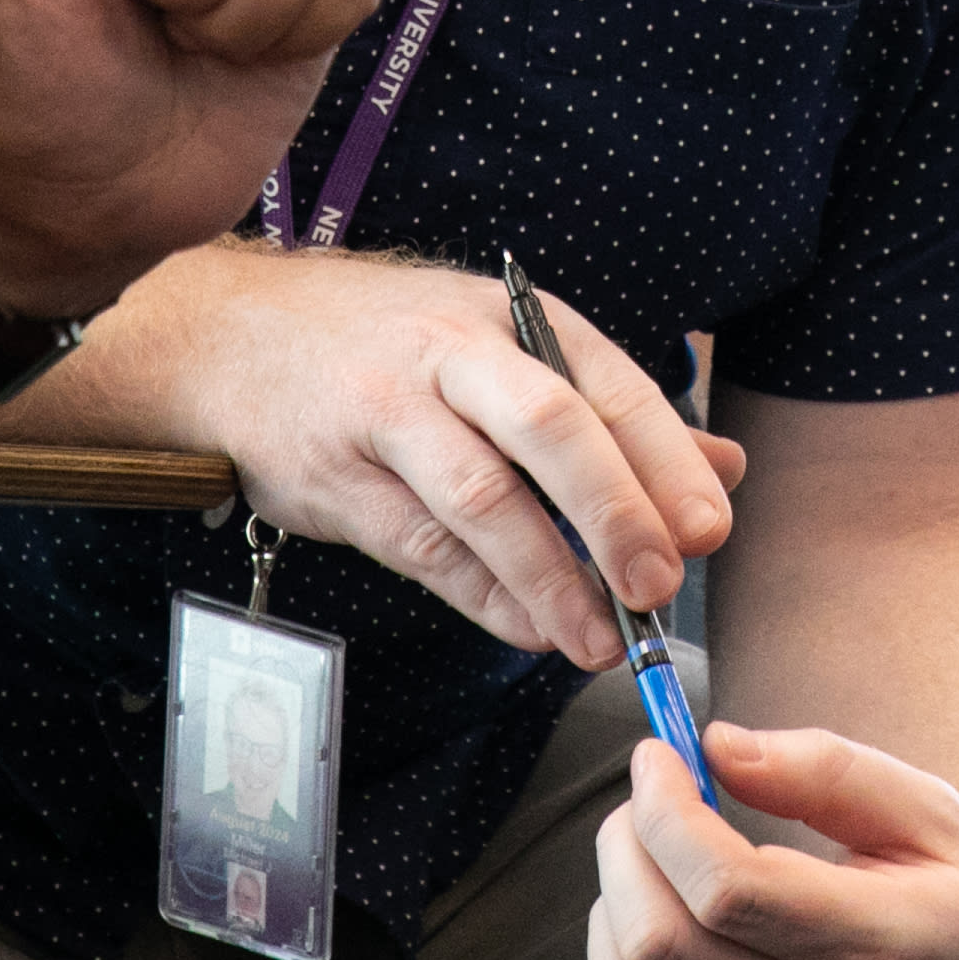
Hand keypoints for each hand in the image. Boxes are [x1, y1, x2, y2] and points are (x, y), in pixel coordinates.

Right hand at [96, 246, 745, 659]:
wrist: (235, 336)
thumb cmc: (395, 348)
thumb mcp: (504, 349)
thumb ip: (612, 415)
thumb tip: (722, 472)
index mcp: (512, 318)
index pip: (606, 384)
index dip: (664, 460)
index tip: (709, 530)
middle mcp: (452, 353)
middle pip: (549, 427)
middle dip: (614, 512)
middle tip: (659, 589)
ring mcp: (385, 412)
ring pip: (481, 498)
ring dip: (549, 579)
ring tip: (600, 641)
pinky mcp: (333, 478)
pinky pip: (420, 548)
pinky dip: (483, 596)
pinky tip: (528, 629)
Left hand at [585, 726, 958, 959]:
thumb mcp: (936, 815)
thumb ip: (827, 770)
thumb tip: (716, 746)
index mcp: (882, 944)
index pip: (730, 888)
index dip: (666, 812)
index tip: (660, 757)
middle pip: (665, 948)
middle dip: (624, 852)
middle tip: (642, 806)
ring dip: (608, 927)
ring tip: (641, 875)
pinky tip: (640, 955)